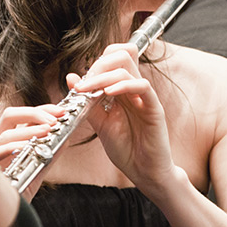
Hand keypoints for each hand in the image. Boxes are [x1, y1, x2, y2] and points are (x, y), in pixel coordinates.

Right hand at [0, 103, 65, 197]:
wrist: (1, 219)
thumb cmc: (15, 193)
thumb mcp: (36, 172)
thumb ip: (49, 157)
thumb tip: (66, 140)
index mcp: (7, 141)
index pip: (21, 117)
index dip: (41, 110)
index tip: (60, 111)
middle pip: (9, 116)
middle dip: (34, 113)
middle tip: (55, 119)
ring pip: (5, 133)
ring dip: (29, 130)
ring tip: (48, 131)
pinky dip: (15, 147)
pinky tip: (30, 147)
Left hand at [69, 44, 181, 192]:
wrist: (144, 172)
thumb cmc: (126, 149)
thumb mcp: (100, 123)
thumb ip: (87, 101)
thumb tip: (71, 77)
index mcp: (123, 90)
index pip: (114, 58)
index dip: (96, 62)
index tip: (81, 82)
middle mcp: (135, 89)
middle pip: (121, 55)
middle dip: (98, 65)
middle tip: (84, 85)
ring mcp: (145, 97)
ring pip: (128, 68)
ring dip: (103, 76)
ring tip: (89, 90)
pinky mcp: (154, 108)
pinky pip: (142, 86)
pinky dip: (123, 85)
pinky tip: (109, 94)